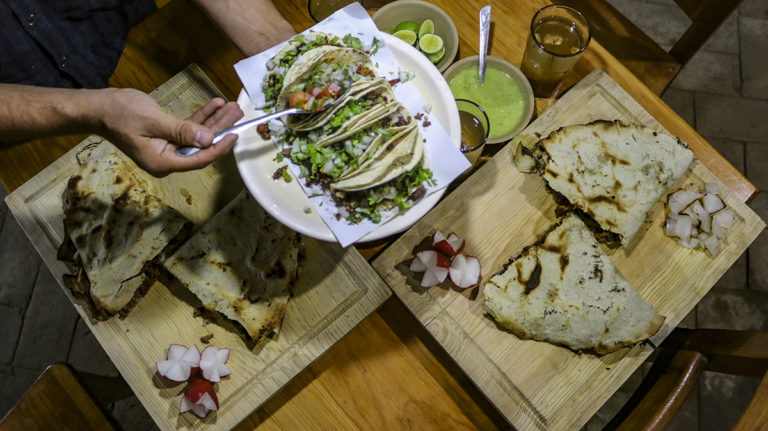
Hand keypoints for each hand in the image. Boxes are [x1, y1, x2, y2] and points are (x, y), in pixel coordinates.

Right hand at [97, 88, 243, 176]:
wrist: (98, 107)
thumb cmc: (121, 114)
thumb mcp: (154, 121)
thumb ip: (182, 132)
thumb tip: (208, 140)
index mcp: (163, 162)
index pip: (199, 159)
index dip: (218, 147)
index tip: (234, 134)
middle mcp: (167, 159)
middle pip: (201, 147)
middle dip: (220, 129)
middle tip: (238, 112)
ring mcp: (167, 148)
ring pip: (197, 136)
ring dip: (213, 121)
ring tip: (231, 106)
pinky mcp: (166, 136)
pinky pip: (188, 129)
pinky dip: (200, 117)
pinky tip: (214, 105)